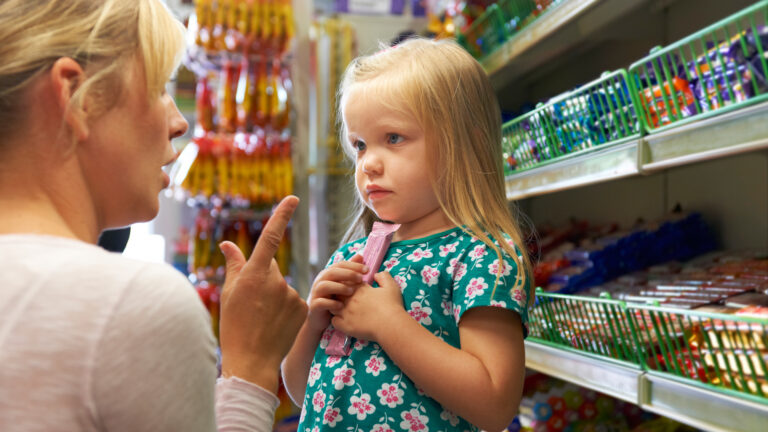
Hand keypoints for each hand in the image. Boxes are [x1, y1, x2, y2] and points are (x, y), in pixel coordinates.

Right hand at [218, 195, 306, 393]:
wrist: (252, 361)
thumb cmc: (234, 327)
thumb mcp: (228, 294)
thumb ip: (234, 266)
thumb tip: (227, 243)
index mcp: (254, 274)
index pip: (270, 237)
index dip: (282, 215)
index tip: (293, 198)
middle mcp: (275, 280)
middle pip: (270, 268)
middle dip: (262, 278)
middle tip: (251, 303)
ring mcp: (291, 294)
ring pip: (282, 286)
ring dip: (273, 297)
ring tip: (262, 318)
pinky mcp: (303, 308)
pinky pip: (294, 301)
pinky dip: (285, 309)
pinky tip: (275, 324)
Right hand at [306, 254, 367, 333]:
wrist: (320, 318)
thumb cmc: (334, 298)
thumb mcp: (342, 283)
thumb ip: (350, 270)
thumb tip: (360, 256)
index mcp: (328, 274)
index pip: (341, 264)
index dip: (354, 265)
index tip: (367, 270)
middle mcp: (321, 281)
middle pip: (332, 272)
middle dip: (348, 274)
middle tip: (361, 278)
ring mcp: (316, 293)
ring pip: (325, 286)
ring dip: (339, 287)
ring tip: (351, 291)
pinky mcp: (314, 306)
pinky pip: (321, 302)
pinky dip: (331, 303)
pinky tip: (341, 306)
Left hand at [331, 271, 405, 341]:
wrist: (390, 324)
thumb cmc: (392, 305)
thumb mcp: (391, 286)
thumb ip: (384, 277)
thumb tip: (377, 274)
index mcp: (360, 289)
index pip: (347, 282)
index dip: (349, 285)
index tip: (354, 289)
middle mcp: (350, 299)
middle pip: (337, 293)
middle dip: (340, 295)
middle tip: (348, 299)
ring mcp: (346, 312)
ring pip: (333, 306)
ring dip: (336, 307)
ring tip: (344, 311)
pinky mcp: (345, 325)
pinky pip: (334, 321)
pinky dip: (337, 321)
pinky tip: (343, 321)